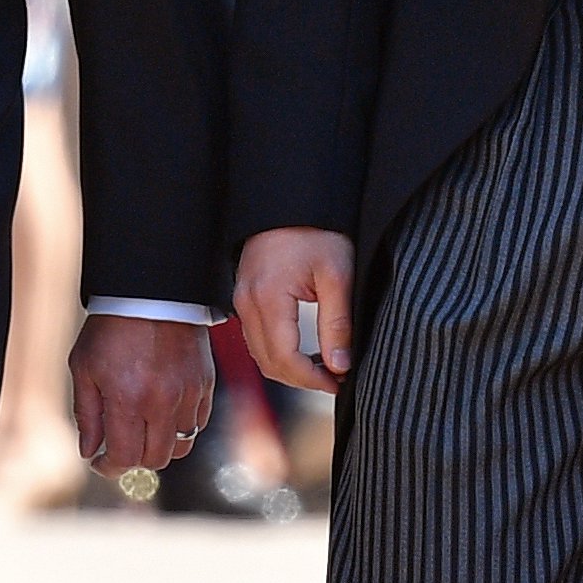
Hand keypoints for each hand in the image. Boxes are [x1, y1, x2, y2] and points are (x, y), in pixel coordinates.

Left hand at [72, 314, 219, 473]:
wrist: (151, 292)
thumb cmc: (110, 329)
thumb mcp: (84, 369)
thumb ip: (87, 415)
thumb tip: (90, 452)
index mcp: (128, 400)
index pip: (125, 458)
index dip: (109, 467)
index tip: (100, 461)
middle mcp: (162, 402)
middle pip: (155, 459)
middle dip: (134, 460)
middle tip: (120, 447)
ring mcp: (188, 394)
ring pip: (181, 446)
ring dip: (160, 446)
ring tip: (143, 431)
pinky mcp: (204, 384)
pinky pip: (197, 423)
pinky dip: (180, 427)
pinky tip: (162, 413)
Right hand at [234, 227, 356, 389]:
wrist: (291, 199)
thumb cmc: (317, 231)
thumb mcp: (337, 275)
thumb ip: (337, 324)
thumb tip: (340, 365)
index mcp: (268, 298)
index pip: (284, 359)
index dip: (312, 380)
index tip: (338, 383)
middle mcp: (247, 302)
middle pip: (268, 363)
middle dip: (301, 379)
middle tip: (335, 379)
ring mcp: (241, 300)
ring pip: (259, 354)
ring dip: (290, 368)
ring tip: (325, 367)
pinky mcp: (245, 296)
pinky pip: (256, 337)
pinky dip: (279, 352)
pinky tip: (306, 351)